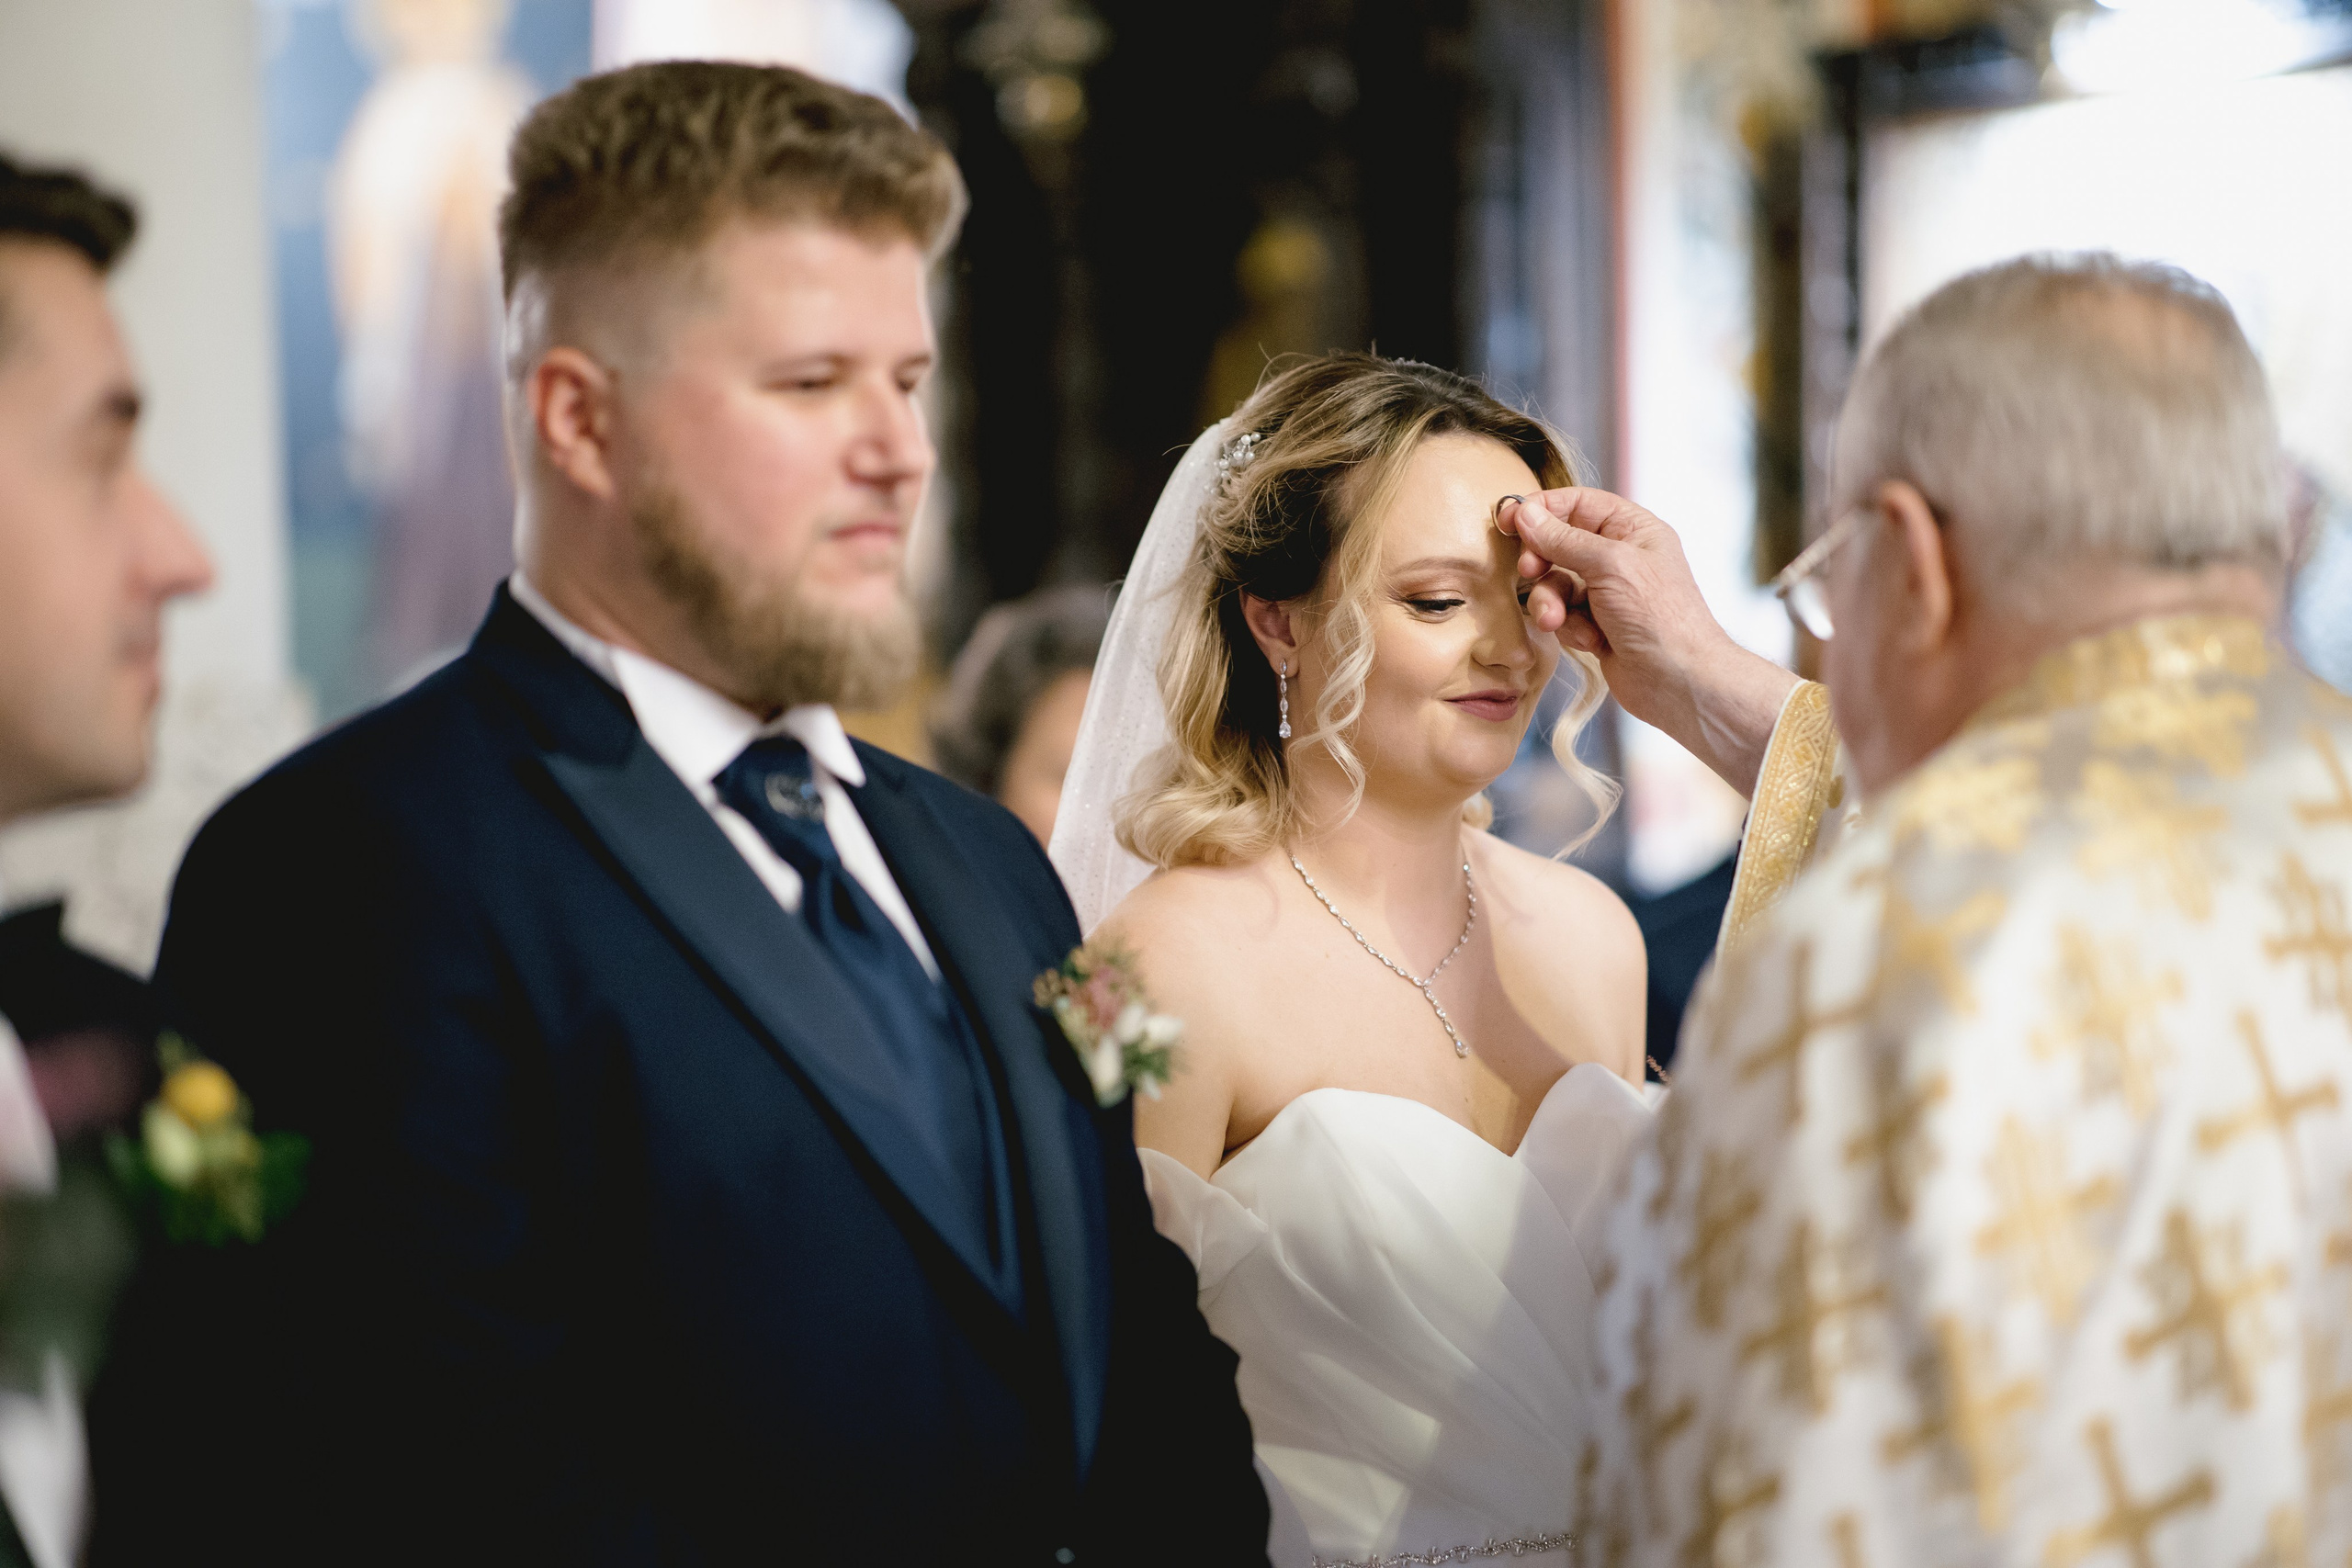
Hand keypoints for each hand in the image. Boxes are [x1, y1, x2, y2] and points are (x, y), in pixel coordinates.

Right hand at [1500, 488, 1799, 796]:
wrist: (1678, 681)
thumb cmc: (1659, 617)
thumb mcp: (1610, 564)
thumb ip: (1563, 539)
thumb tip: (1525, 512)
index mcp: (1632, 529)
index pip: (1577, 504)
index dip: (1542, 509)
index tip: (1508, 520)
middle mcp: (1619, 556)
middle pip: (1558, 543)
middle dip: (1541, 561)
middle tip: (1530, 570)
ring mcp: (1606, 592)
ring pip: (1555, 583)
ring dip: (1550, 601)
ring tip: (1556, 620)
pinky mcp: (1595, 625)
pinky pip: (1563, 615)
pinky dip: (1568, 627)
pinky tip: (1590, 641)